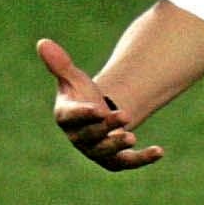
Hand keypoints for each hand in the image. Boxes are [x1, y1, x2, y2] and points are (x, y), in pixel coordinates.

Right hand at [37, 38, 164, 170]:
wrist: (99, 114)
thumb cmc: (82, 94)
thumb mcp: (73, 78)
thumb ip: (60, 64)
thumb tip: (43, 42)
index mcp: (66, 117)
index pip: (71, 117)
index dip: (83, 114)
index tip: (97, 109)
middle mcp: (78, 137)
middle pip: (91, 135)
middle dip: (107, 126)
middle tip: (126, 115)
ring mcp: (96, 150)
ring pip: (106, 152)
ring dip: (119, 145)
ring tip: (133, 137)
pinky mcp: (114, 160)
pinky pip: (127, 162)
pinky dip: (142, 159)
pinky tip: (160, 151)